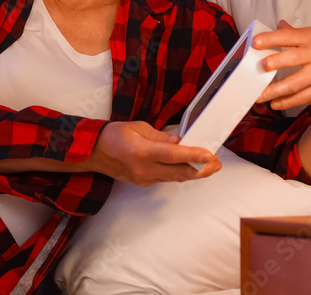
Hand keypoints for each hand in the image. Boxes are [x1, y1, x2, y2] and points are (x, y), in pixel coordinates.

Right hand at [89, 121, 221, 185]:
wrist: (93, 153)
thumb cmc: (114, 136)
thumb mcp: (138, 128)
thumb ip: (161, 137)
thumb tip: (180, 143)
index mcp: (141, 152)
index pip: (173, 156)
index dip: (194, 156)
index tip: (210, 155)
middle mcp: (144, 169)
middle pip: (180, 174)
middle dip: (202, 170)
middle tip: (217, 164)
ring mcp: (144, 179)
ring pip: (175, 178)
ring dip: (194, 172)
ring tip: (209, 165)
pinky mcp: (144, 183)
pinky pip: (167, 178)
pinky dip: (180, 172)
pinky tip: (190, 166)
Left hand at [253, 20, 310, 110]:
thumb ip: (297, 33)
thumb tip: (279, 24)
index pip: (290, 36)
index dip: (272, 38)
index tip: (256, 42)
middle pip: (293, 58)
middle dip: (275, 63)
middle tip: (260, 67)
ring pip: (295, 83)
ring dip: (275, 91)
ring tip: (259, 96)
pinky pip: (303, 97)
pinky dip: (287, 102)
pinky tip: (275, 104)